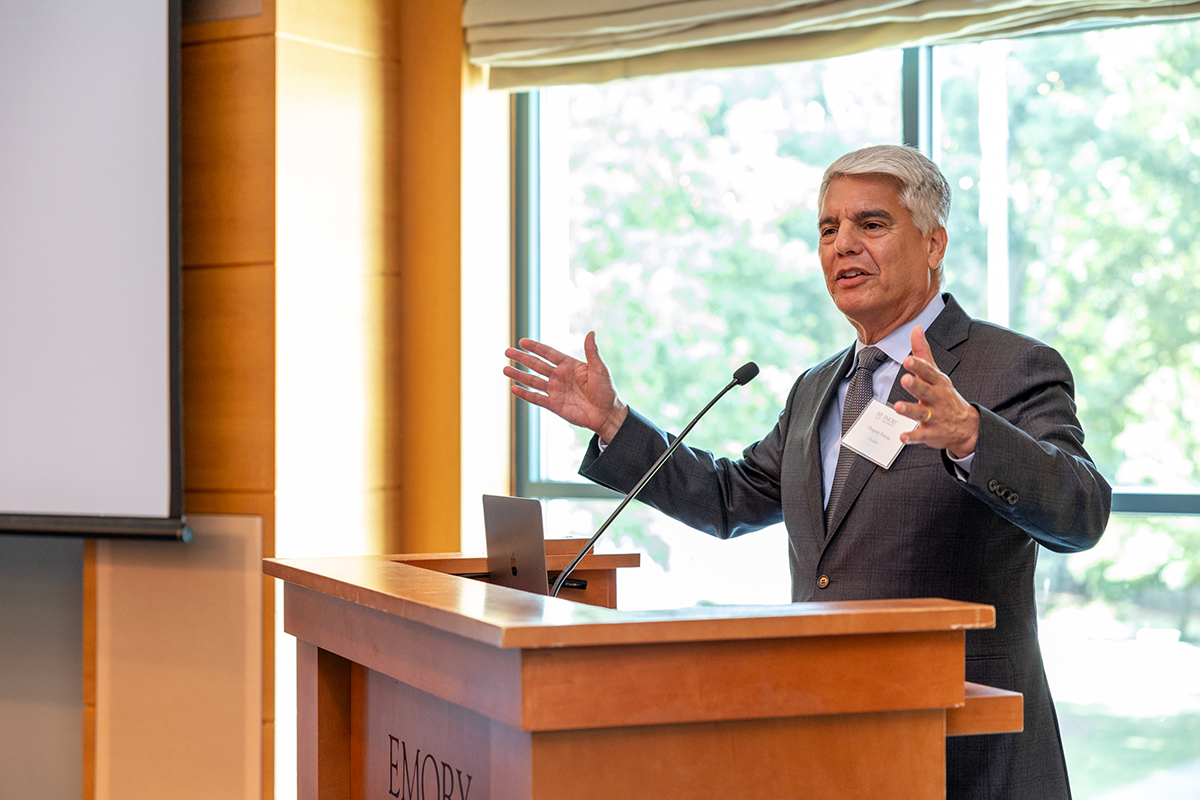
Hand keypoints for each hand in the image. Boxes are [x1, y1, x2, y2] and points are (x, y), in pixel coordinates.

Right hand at [504, 332, 628, 441]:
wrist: (607, 414)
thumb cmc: (606, 390)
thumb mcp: (600, 369)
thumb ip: (592, 352)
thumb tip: (591, 333)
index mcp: (570, 366)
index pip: (549, 354)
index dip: (535, 347)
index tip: (522, 341)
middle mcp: (560, 377)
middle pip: (536, 365)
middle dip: (522, 358)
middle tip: (507, 351)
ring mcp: (556, 391)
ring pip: (533, 381)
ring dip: (519, 375)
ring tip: (505, 369)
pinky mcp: (554, 405)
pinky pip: (536, 398)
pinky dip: (525, 394)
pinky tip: (513, 388)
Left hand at [894, 326, 979, 458]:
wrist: (967, 427)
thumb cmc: (945, 395)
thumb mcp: (937, 374)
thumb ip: (924, 352)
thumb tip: (916, 327)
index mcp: (938, 383)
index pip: (928, 372)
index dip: (919, 366)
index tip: (908, 359)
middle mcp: (937, 399)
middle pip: (926, 391)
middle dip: (916, 385)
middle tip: (905, 379)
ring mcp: (935, 417)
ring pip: (921, 413)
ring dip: (910, 410)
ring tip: (898, 407)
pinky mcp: (930, 433)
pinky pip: (920, 436)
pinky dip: (912, 437)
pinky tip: (902, 437)